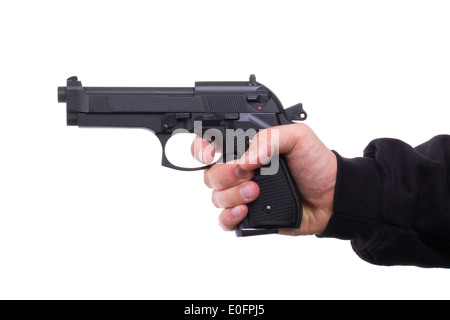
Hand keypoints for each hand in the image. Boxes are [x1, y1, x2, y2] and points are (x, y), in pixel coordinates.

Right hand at [192, 123, 336, 235]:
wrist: (331, 196)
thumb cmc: (315, 164)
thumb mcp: (297, 137)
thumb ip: (269, 138)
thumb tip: (244, 159)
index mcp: (247, 150)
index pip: (211, 145)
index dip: (201, 148)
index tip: (210, 153)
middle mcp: (240, 172)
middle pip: (210, 175)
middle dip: (225, 175)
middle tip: (249, 174)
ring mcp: (243, 195)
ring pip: (216, 197)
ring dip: (232, 196)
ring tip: (256, 193)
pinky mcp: (249, 216)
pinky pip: (224, 220)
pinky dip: (229, 216)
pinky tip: (244, 211)